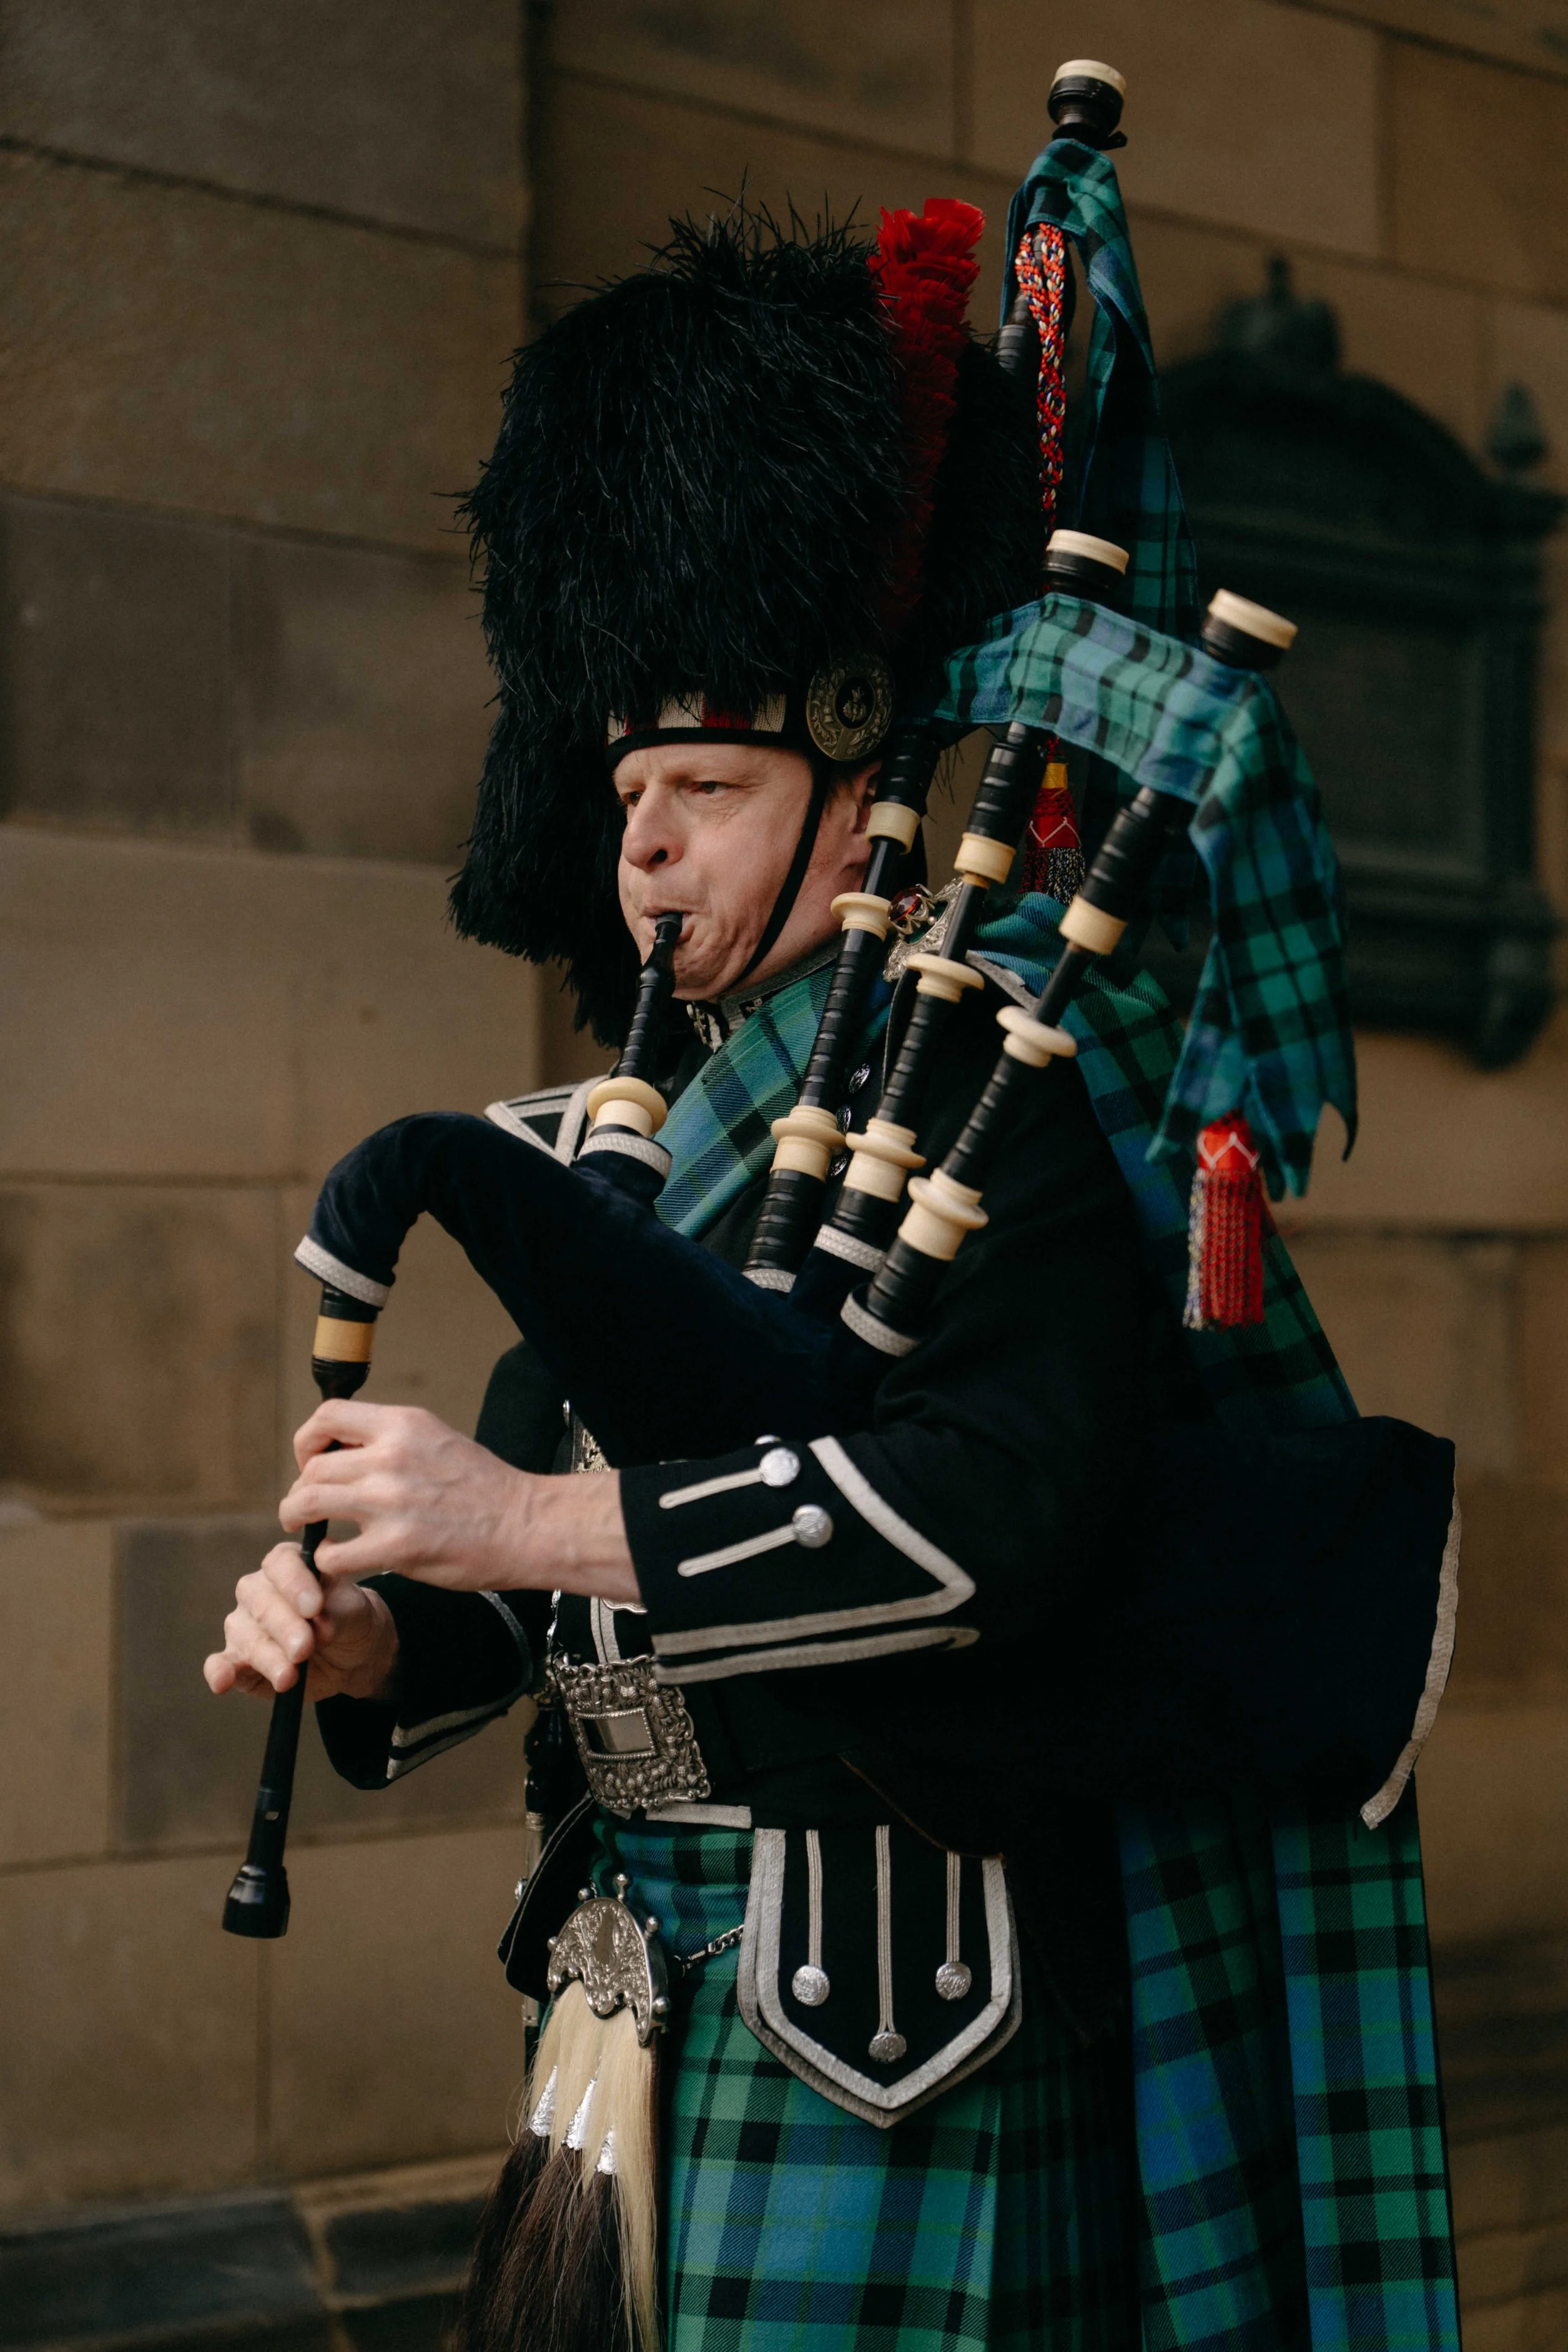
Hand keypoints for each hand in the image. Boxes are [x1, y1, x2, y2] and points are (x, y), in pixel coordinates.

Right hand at [203, 1542, 398, 1700]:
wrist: (351, 1654)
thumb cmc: (350, 1619)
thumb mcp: (355, 1611)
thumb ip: (337, 1611)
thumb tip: (318, 1621)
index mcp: (288, 1564)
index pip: (282, 1564)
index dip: (295, 1584)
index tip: (315, 1607)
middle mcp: (258, 1589)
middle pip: (261, 1602)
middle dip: (284, 1628)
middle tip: (304, 1648)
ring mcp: (243, 1624)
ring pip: (244, 1636)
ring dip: (266, 1657)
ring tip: (290, 1677)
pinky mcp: (237, 1659)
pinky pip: (219, 1663)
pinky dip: (218, 1672)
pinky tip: (221, 1682)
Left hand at [276, 1400, 641, 1604]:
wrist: (526, 1525)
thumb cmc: (486, 1489)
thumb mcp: (439, 1439)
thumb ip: (393, 1440)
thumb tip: (347, 1449)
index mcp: (404, 1426)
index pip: (328, 1415)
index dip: (309, 1440)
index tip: (313, 1460)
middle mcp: (391, 1457)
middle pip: (312, 1466)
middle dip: (300, 1488)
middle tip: (307, 1506)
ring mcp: (390, 1502)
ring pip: (308, 1502)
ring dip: (297, 1517)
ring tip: (304, 1528)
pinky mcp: (395, 1547)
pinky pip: (331, 1552)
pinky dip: (325, 1559)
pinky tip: (338, 1561)